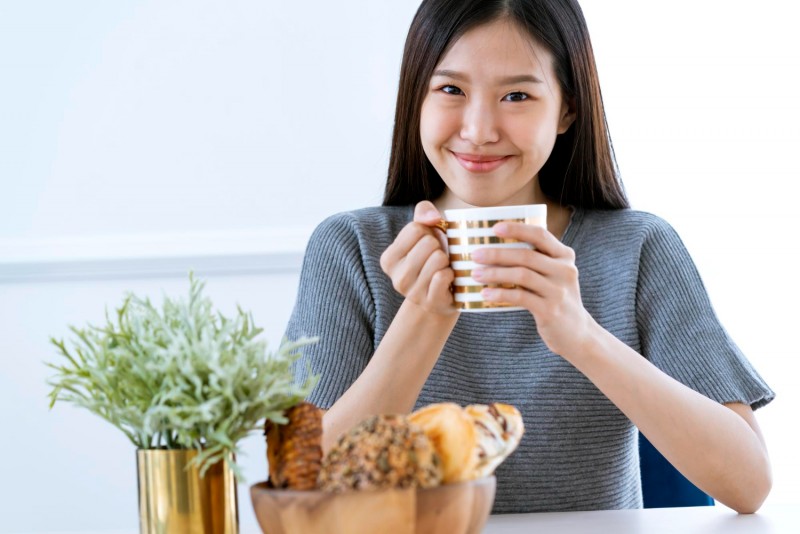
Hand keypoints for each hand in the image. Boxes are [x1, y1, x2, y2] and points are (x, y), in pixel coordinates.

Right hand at [380, 201, 456, 315]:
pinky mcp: (430, 302)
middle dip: (439, 246)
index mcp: (388, 259)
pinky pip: (443, 276)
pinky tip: (448, 281)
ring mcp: (412, 293)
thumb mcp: (424, 233)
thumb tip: (432, 218)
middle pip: (428, 242)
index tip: (428, 246)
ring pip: (438, 258)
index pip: (415, 228)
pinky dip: (452, 274)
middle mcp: (396, 278)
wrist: (439, 298)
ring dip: (447, 261)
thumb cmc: (432, 259)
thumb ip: (423, 213)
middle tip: (438, 259)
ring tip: (442, 269)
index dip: (429, 232)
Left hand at [470, 222, 595, 357]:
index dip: (517, 229)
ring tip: (476, 274)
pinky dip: (500, 293)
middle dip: (497, 253)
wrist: (576, 333)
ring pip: (522, 275)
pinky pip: (521, 297)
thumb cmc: (555, 298)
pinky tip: (486, 294)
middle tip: (475, 255)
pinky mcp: (550, 310)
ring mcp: (559, 291)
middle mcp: (565, 270)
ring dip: (495, 273)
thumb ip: (536, 260)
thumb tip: (495, 248)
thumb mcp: (554, 275)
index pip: (540, 235)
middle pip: (526, 255)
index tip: (494, 228)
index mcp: (564, 256)